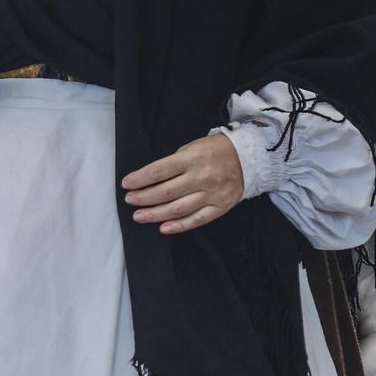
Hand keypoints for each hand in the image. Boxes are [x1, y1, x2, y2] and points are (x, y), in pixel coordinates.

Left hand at [121, 134, 243, 234]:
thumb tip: (151, 180)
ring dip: (155, 214)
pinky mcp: (220, 207)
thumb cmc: (215, 150)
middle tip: (130, 200)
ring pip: (178, 209)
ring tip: (139, 216)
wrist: (249, 158)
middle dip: (143, 198)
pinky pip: (197, 219)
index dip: (140, 179)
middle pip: (165, 192)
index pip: (158, 171)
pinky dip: (179, 225)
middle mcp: (202, 177)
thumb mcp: (193, 147)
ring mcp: (212, 194)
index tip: (127, 184)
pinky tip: (163, 228)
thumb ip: (174, 163)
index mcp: (192, 158)